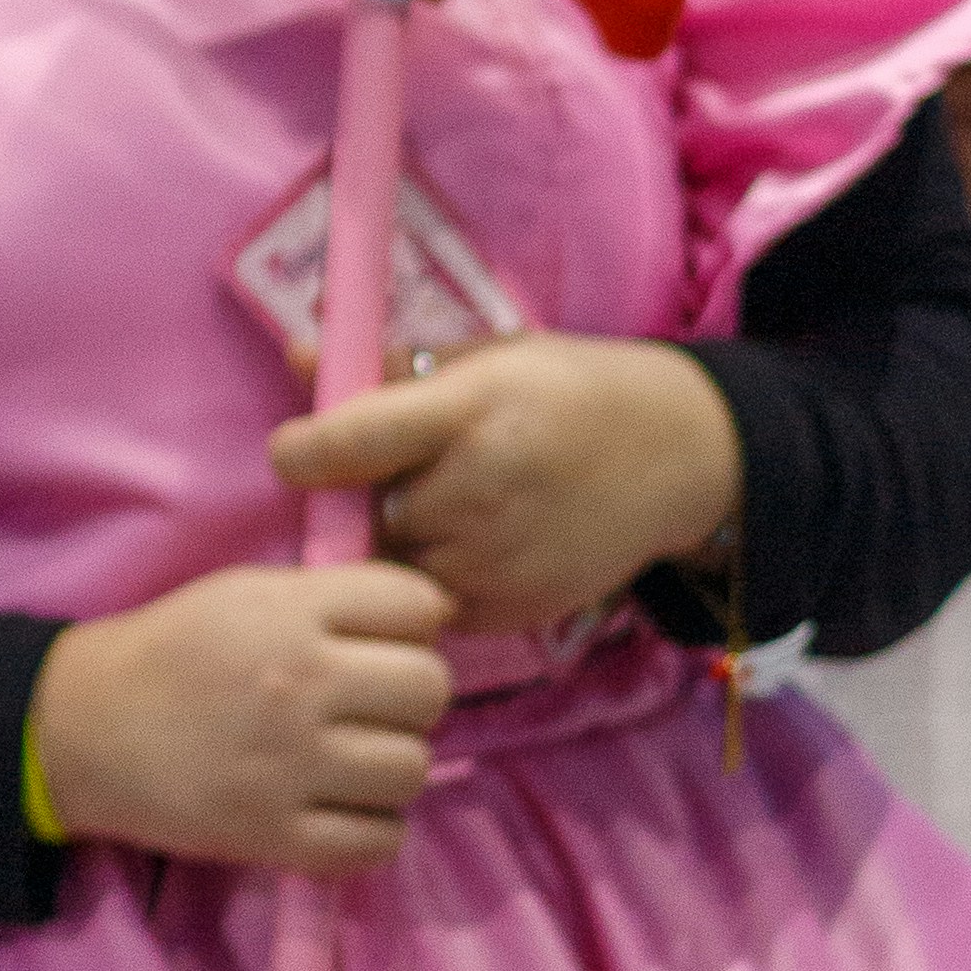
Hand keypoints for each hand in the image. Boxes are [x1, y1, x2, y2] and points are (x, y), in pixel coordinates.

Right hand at [30, 559, 452, 874]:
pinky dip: (370, 830)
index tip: (386, 641)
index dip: (414, 622)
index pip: (419, 605)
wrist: (82, 728)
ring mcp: (291, 766)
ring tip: (353, 761)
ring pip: (413, 768)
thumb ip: (329, 599)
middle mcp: (301, 685)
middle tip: (371, 707)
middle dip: (408, 696)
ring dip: (391, 766)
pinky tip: (341, 809)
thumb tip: (425, 616)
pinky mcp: (275, 836)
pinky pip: (379, 842)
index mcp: (291, 614)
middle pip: (430, 688)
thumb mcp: (244, 593)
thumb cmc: (170, 651)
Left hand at [271, 336, 739, 634]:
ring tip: (456, 505)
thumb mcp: (489, 358)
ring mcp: (497, 561)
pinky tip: (481, 542)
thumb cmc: (570, 392)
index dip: (304, 451)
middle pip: (369, 510)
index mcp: (470, 413)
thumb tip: (297, 358)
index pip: (350, 443)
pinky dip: (437, 578)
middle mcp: (480, 492)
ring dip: (404, 541)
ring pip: (395, 563)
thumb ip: (388, 367)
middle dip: (371, 497)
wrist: (677, 457)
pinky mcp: (511, 612)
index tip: (293, 452)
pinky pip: (432, 602)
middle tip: (413, 473)